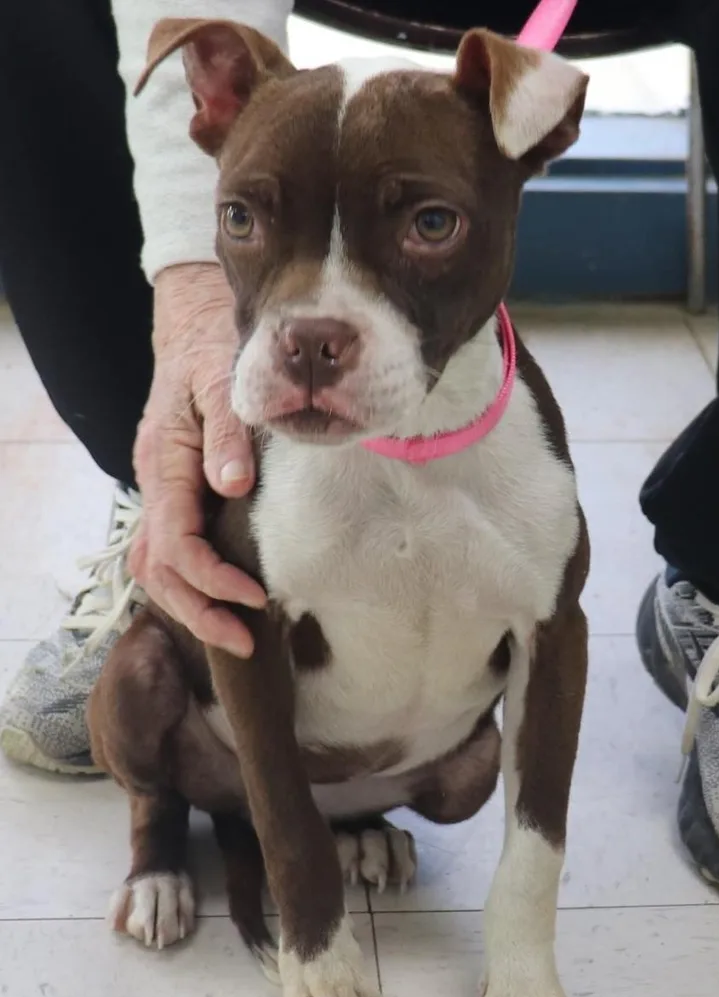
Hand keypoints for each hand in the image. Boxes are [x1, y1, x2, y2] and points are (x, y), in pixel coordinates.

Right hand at [130, 263, 265, 656]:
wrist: (193, 327)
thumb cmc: (212, 350)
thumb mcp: (223, 380)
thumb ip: (228, 432)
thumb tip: (232, 485)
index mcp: (165, 462)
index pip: (176, 542)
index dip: (213, 579)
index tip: (257, 597)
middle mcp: (154, 483)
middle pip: (158, 569)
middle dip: (199, 611)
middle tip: (245, 641)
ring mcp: (160, 491)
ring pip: (156, 566)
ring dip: (191, 606)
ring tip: (235, 634)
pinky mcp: (174, 494)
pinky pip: (167, 550)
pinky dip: (189, 584)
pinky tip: (220, 601)